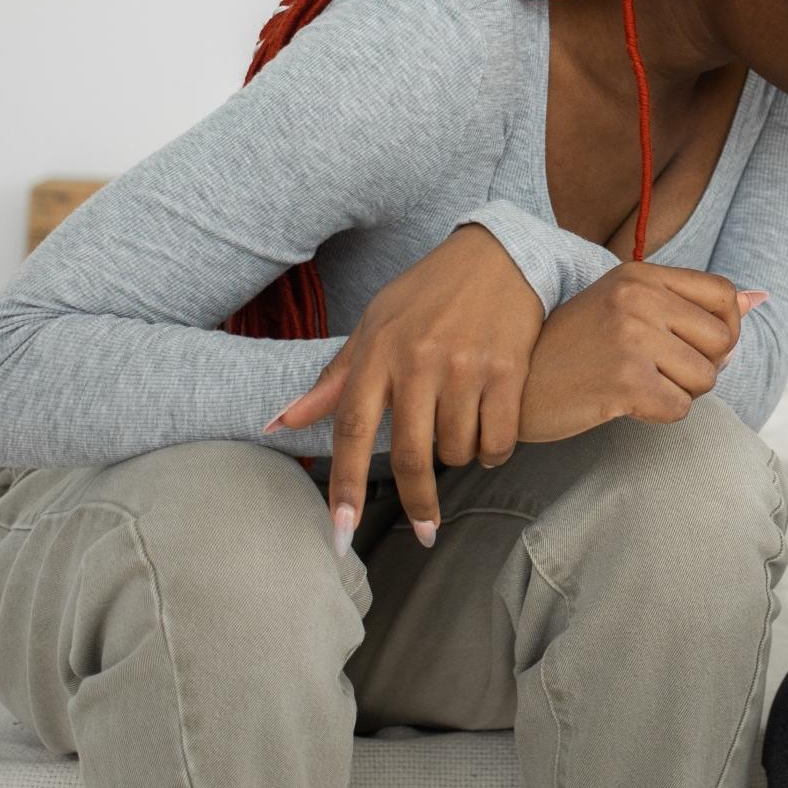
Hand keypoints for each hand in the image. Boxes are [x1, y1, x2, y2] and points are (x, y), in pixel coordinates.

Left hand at [264, 225, 541, 552]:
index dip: (345, 486)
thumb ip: (333, 381)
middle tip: (425, 529)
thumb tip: (279, 423)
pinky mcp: (509, 368)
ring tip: (460, 431)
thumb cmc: (426, 295)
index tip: (341, 533)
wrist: (497, 254)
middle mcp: (419, 360)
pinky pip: (498, 439)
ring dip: (459, 457)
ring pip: (457, 449)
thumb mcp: (374, 326)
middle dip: (417, 502)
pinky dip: (493, 451)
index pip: (352, 430)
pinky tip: (489, 437)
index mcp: (378, 352)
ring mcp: (466, 365)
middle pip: (411, 454)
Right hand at [515, 264, 762, 443]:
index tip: (698, 347)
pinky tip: (627, 404)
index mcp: (640, 274)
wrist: (516, 386)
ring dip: (681, 393)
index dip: (725, 328)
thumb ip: (690, 302)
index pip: (724, 294)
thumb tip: (761, 298)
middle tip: (662, 373)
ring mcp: (631, 338)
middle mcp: (638, 298)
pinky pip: (679, 409)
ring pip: (705, 379)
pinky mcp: (624, 381)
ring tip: (639, 385)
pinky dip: (660, 415)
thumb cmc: (574, 347)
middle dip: (704, 367)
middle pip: (724, 341)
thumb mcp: (627, 306)